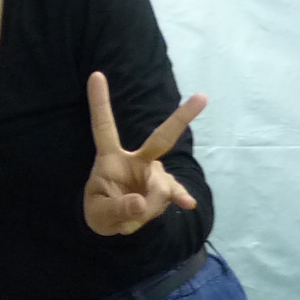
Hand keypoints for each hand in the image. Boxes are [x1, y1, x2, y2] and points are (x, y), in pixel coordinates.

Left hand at [82, 71, 206, 236]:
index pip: (104, 127)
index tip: (96, 74)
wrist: (116, 225)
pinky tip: (188, 204)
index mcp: (111, 158)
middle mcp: (136, 160)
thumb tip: (142, 203)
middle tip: (203, 97)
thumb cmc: (101, 211)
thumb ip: (118, 208)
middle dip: (181, 118)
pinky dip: (179, 198)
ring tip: (129, 222)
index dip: (100, 102)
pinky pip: (174, 192)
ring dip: (148, 209)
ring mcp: (154, 174)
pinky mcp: (165, 189)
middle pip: (161, 138)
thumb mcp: (100, 215)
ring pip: (160, 187)